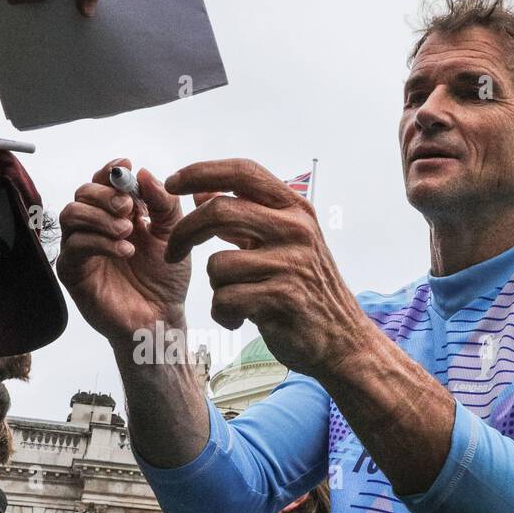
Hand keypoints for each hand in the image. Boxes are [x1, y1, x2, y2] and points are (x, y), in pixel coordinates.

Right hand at [58, 159, 189, 344]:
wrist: (161, 316)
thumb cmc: (165, 278)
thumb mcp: (173, 233)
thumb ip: (162, 202)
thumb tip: (142, 171)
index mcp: (116, 214)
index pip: (102, 182)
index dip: (110, 171)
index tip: (125, 167)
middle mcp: (95, 227)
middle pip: (82, 192)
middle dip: (105, 194)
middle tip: (128, 208)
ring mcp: (81, 248)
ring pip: (71, 213)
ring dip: (100, 216)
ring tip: (127, 231)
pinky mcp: (73, 271)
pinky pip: (75, 245)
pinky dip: (100, 242)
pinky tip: (126, 251)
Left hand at [164, 159, 369, 379]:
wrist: (342, 340)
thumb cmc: (306, 289)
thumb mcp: (280, 243)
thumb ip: (243, 217)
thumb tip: (201, 193)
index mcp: (295, 208)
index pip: (242, 172)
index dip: (200, 172)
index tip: (171, 182)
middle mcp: (296, 229)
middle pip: (220, 211)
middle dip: (185, 232)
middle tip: (172, 251)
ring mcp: (292, 263)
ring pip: (217, 264)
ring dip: (214, 286)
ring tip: (233, 298)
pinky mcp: (284, 298)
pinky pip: (226, 299)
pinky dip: (223, 314)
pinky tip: (238, 319)